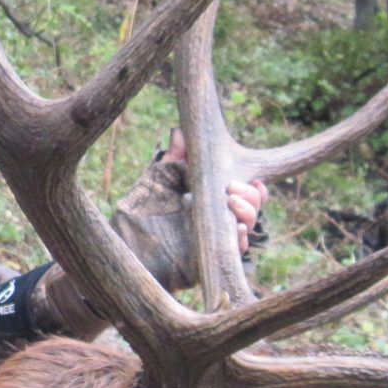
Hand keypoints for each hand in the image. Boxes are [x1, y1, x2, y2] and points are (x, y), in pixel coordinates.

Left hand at [156, 129, 265, 256]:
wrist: (130, 238)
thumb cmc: (146, 206)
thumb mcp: (162, 177)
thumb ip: (175, 157)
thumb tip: (179, 131)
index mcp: (217, 198)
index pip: (249, 193)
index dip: (257, 187)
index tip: (256, 179)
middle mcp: (222, 218)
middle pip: (254, 208)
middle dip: (251, 196)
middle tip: (232, 188)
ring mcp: (220, 238)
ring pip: (248, 227)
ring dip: (247, 214)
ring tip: (232, 203)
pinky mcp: (213, 256)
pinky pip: (236, 251)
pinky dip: (240, 239)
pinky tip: (237, 229)